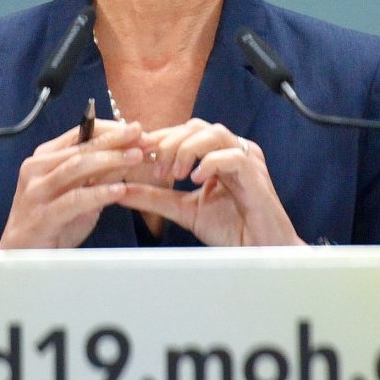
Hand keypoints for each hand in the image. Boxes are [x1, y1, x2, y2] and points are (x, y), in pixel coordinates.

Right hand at [0, 119, 150, 248]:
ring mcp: (37, 192)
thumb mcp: (79, 193)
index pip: (79, 133)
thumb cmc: (53, 222)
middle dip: (115, 141)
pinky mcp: (42, 215)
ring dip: (110, 160)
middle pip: (81, 147)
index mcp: (44, 158)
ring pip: (76, 167)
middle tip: (142, 137)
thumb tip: (131, 155)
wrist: (22, 255)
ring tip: (136, 157)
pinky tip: (120, 190)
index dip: (110, 130)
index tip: (136, 129)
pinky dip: (99, 193)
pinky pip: (74, 199)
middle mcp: (36, 169)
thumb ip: (98, 175)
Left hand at [113, 120, 302, 247]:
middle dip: (170, 142)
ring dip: (188, 149)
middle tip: (155, 167)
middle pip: (196, 126)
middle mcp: (232, 150)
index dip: (159, 137)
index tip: (135, 151)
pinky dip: (210, 163)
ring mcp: (247, 159)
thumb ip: (154, 197)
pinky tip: (196, 180)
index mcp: (216, 154)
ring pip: (214, 133)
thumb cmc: (229, 230)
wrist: (258, 253)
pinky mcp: (256, 174)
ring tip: (174, 173)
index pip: (184, 132)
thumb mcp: (183, 210)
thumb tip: (121, 189)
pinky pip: (233, 156)